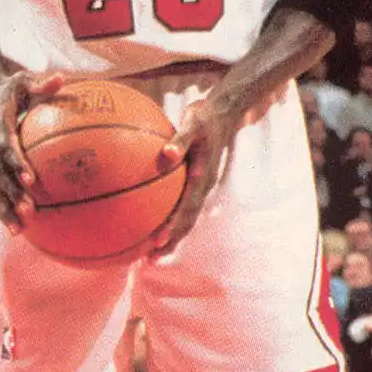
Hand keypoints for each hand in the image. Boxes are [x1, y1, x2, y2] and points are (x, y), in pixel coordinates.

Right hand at [0, 69, 64, 230]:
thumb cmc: (12, 88)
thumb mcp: (23, 79)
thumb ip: (41, 83)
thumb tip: (62, 78)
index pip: (6, 146)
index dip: (16, 162)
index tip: (31, 178)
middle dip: (11, 193)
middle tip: (28, 209)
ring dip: (5, 208)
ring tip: (18, 229)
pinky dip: (4, 210)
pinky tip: (17, 230)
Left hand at [150, 95, 239, 253]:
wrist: (224, 112)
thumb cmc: (205, 116)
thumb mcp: (193, 122)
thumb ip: (180, 139)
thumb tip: (166, 155)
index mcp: (202, 178)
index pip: (188, 209)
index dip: (174, 227)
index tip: (157, 241)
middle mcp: (202, 187)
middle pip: (186, 222)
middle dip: (169, 242)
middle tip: (149, 259)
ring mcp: (200, 187)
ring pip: (185, 218)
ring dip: (169, 236)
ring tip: (148, 253)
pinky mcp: (195, 182)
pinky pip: (180, 204)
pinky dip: (167, 217)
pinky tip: (147, 220)